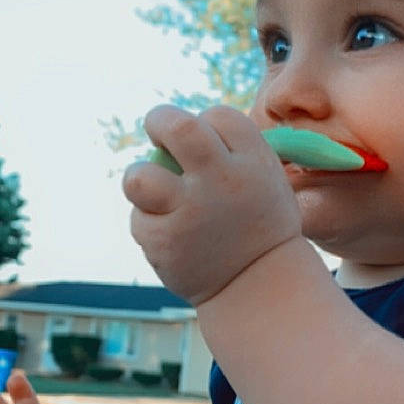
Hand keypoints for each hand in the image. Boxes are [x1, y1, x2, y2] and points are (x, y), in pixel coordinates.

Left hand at [122, 104, 302, 304]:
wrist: (259, 287)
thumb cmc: (257, 224)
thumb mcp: (265, 179)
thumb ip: (230, 149)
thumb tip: (177, 128)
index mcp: (253, 161)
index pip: (218, 116)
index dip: (207, 124)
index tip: (208, 146)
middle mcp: (222, 181)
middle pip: (177, 127)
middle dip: (159, 120)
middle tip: (158, 132)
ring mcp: (191, 212)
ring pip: (138, 177)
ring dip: (139, 178)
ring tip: (153, 189)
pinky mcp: (165, 242)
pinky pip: (139, 218)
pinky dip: (150, 223)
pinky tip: (172, 236)